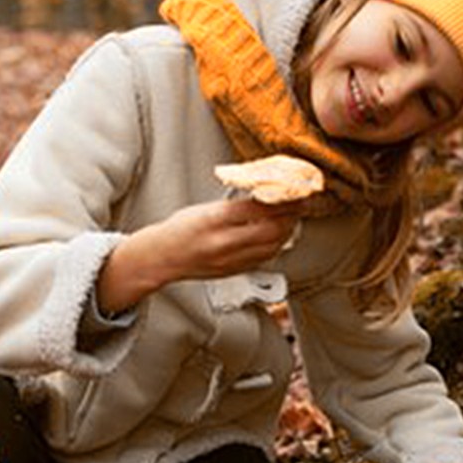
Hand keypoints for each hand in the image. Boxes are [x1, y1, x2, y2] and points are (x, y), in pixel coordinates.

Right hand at [97, 198, 301, 312]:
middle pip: (272, 230)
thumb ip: (234, 206)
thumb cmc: (180, 229)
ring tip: (293, 218)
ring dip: (287, 231)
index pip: (258, 208)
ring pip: (272, 246)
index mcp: (214, 220)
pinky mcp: (234, 271)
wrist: (163, 257)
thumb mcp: (205, 208)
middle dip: (291, 217)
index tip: (292, 192)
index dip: (280, 200)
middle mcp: (224, 243)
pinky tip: (279, 235)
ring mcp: (230, 260)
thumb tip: (266, 199)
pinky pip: (264, 258)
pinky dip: (276, 244)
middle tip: (299, 205)